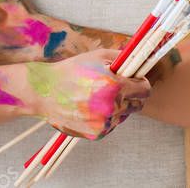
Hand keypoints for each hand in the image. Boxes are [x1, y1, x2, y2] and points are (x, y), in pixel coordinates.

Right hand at [28, 49, 149, 140]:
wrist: (44, 92)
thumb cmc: (71, 71)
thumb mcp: (97, 56)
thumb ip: (123, 57)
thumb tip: (140, 60)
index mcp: (115, 85)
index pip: (145, 89)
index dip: (141, 82)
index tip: (134, 79)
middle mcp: (112, 107)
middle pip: (138, 104)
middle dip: (131, 95)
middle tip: (115, 87)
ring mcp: (104, 123)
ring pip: (124, 115)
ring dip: (117, 106)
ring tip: (97, 96)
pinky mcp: (97, 133)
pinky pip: (111, 124)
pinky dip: (106, 116)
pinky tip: (90, 107)